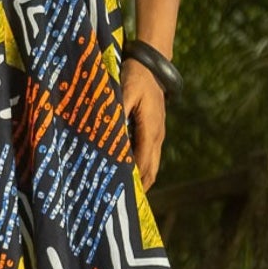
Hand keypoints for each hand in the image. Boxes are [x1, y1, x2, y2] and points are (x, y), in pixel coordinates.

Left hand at [120, 58, 165, 190]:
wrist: (153, 63)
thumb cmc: (137, 76)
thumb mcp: (124, 91)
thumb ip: (117, 113)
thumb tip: (109, 134)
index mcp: (150, 131)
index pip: (142, 164)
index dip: (133, 181)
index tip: (119, 194)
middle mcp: (157, 136)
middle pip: (151, 170)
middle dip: (140, 188)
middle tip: (122, 204)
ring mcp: (158, 134)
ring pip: (152, 164)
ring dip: (142, 180)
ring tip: (126, 195)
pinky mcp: (154, 130)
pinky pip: (150, 155)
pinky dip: (142, 167)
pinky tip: (130, 172)